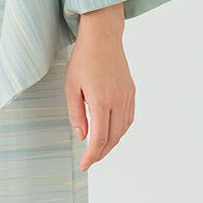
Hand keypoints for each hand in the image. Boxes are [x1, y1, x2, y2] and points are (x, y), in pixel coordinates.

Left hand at [65, 5, 135, 171]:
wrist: (103, 38)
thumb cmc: (83, 59)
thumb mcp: (71, 87)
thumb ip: (76, 114)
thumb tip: (83, 136)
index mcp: (101, 101)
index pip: (99, 138)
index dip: (92, 156)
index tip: (84, 165)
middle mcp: (118, 101)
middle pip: (113, 138)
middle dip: (101, 153)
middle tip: (89, 160)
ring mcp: (127, 97)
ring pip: (123, 130)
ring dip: (111, 143)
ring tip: (98, 149)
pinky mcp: (131, 92)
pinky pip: (128, 119)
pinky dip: (120, 130)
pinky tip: (111, 132)